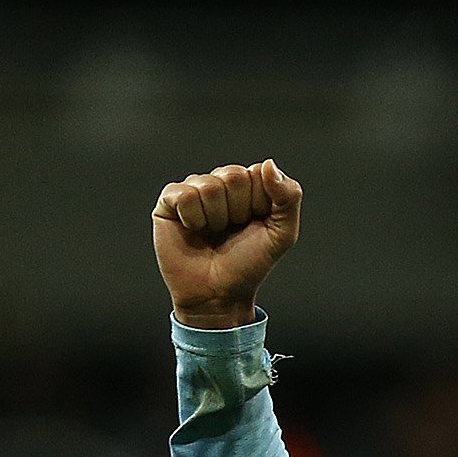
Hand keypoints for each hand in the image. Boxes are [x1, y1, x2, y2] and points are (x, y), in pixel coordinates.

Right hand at [152, 160, 303, 327]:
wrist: (218, 293)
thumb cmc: (249, 264)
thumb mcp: (282, 234)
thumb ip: (288, 198)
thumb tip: (268, 163)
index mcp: (249, 188)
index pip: (257, 173)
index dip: (260, 203)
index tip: (256, 224)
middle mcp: (220, 184)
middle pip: (233, 175)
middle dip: (238, 209)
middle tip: (232, 229)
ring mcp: (194, 190)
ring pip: (208, 186)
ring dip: (216, 218)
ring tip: (213, 233)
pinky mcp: (169, 201)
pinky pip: (183, 194)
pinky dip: (193, 218)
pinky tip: (193, 229)